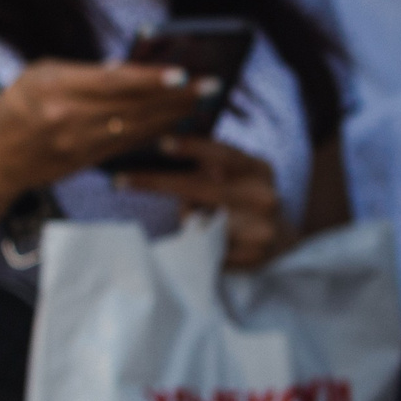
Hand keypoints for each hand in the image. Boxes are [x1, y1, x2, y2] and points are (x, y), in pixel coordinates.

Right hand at [0, 60, 214, 199]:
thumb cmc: (16, 106)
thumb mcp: (39, 74)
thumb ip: (83, 73)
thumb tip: (126, 70)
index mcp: (55, 88)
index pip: (112, 82)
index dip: (150, 79)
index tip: (181, 74)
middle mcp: (67, 118)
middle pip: (133, 106)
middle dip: (176, 97)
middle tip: (211, 86)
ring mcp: (77, 144)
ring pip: (136, 128)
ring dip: (172, 116)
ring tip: (201, 103)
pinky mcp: (84, 162)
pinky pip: (127, 147)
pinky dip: (154, 134)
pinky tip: (175, 124)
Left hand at [120, 136, 288, 268]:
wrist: (280, 240)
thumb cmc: (243, 200)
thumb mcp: (234, 177)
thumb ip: (208, 170)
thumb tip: (160, 158)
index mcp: (258, 169)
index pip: (223, 154)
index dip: (193, 147)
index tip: (161, 143)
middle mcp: (263, 196)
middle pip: (202, 189)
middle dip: (158, 182)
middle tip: (121, 180)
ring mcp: (260, 229)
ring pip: (199, 223)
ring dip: (184, 220)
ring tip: (192, 220)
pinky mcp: (251, 258)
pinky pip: (205, 249)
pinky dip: (194, 244)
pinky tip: (200, 241)